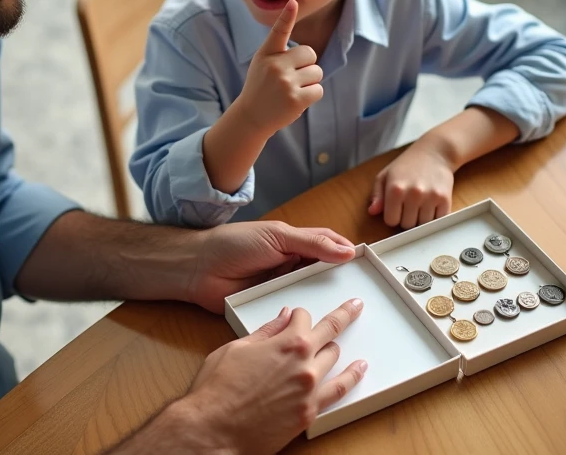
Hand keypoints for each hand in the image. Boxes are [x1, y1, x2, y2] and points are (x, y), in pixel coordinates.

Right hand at [176, 300, 366, 454]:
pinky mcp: (310, 413)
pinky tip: (359, 369)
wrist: (214, 430)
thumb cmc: (217, 391)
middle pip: (330, 332)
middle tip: (353, 307)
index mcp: (285, 343)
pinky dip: (351, 377)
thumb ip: (265, 331)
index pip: (302, 317)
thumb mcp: (236, 348)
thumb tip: (281, 318)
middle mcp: (303, 364)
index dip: (298, 314)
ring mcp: (310, 389)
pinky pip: (339, 391)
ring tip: (342, 341)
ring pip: (334, 359)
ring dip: (336, 347)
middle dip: (342, 315)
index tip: (296, 316)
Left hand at [185, 221, 355, 313]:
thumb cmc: (235, 244)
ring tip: (346, 318)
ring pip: (308, 296)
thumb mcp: (277, 237)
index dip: (345, 252)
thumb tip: (345, 250)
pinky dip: (301, 319)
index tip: (367, 264)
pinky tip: (316, 328)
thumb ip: (311, 243)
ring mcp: (279, 287)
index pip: (327, 246)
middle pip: (321, 274)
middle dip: (338, 283)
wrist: (198, 268)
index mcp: (294, 243)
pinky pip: (290, 314)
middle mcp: (289, 265)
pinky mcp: (268, 308)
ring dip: (320, 303)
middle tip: (363, 296)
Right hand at [235, 0, 323, 137]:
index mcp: (267, 54)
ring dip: (311, 81)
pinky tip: (298, 99)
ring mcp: (286, 83)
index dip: (287, 16)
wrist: (252, 116)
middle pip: (310, 54)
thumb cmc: (261, 86)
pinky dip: (312, 94)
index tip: (293, 3)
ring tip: (294, 89)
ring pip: (317, 72)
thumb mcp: (262, 63)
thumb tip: (308, 51)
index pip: (279, 31)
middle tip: (293, 77)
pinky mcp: (296, 99)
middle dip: (308, 65)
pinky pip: (318, 89)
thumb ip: (280, 53)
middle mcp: (276, 66)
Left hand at [368, 143, 454, 227]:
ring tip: (420, 203)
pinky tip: (431, 206)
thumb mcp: (385, 175)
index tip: (396, 207)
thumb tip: (372, 212)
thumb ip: (377, 195)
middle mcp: (413, 194)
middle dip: (406, 217)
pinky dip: (434, 218)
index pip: (391, 221)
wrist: (435, 152)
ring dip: (420, 219)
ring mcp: (431, 197)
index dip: (393, 216)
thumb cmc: (407, 165)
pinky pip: (438, 221)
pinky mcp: (445, 199)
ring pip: (422, 225)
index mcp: (395, 189)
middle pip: (407, 225)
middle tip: (409, 204)